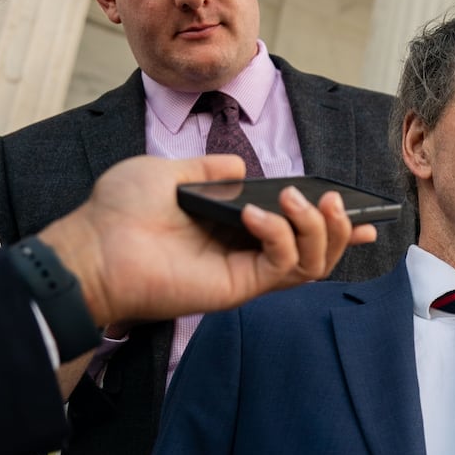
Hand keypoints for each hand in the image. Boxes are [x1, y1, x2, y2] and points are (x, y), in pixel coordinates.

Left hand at [36, 155, 376, 327]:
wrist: (93, 245)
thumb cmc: (120, 211)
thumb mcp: (167, 171)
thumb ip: (208, 169)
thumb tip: (242, 166)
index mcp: (234, 226)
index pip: (295, 229)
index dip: (332, 223)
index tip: (361, 210)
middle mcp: (245, 252)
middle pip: (316, 251)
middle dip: (337, 226)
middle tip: (335, 203)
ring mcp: (244, 272)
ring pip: (311, 264)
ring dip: (318, 230)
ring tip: (302, 201)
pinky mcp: (237, 287)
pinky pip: (282, 267)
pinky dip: (282, 237)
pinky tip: (260, 214)